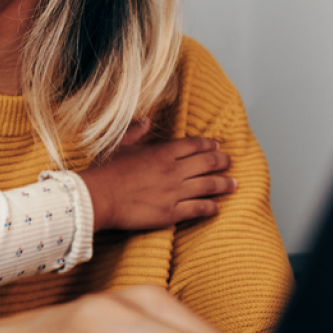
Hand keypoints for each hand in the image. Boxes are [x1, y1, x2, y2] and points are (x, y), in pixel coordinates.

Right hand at [79, 119, 234, 230]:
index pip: (194, 145)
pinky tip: (218, 208)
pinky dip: (211, 208)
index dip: (209, 145)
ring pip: (208, 186)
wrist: (98, 197)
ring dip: (224, 184)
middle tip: (231, 162)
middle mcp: (173, 170)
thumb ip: (136, 132)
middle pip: (207, 163)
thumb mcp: (120, 145)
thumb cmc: (105, 171)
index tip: (218, 146)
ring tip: (234, 184)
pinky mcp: (171, 212)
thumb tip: (146, 121)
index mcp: (162, 152)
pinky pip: (198, 209)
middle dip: (223, 162)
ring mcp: (174, 192)